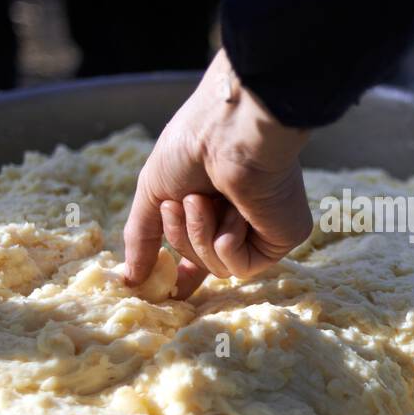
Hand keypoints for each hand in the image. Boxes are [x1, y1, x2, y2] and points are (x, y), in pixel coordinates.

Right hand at [122, 49, 312, 298]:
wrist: (231, 130)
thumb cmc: (193, 145)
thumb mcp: (154, 190)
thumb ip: (142, 235)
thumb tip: (130, 279)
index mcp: (214, 205)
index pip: (198, 253)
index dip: (182, 271)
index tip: (166, 285)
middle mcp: (240, 217)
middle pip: (200, 263)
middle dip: (182, 237)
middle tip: (184, 201)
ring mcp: (263, 230)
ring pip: (218, 268)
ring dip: (200, 235)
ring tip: (203, 199)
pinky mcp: (282, 238)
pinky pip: (241, 267)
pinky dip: (228, 243)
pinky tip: (235, 213)